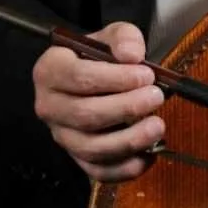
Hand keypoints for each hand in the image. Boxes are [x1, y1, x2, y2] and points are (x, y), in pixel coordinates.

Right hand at [33, 21, 165, 182]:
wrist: (90, 77)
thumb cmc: (99, 57)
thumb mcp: (111, 36)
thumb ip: (124, 38)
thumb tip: (132, 55)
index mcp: (50, 71)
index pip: (80, 77)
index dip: (116, 79)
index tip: (146, 75)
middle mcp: (49, 106)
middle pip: (85, 115)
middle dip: (127, 108)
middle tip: (156, 97)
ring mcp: (62, 136)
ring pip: (92, 148)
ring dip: (129, 140)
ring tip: (158, 126)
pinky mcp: (76, 158)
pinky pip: (98, 172)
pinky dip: (124, 169)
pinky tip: (148, 155)